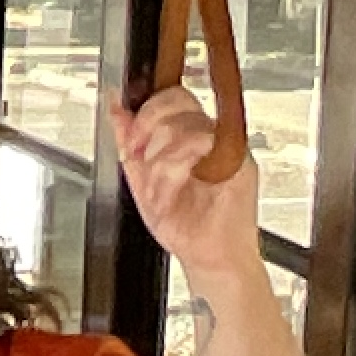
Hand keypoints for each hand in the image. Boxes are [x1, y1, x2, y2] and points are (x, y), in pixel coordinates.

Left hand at [109, 89, 266, 289]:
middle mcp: (210, 136)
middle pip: (178, 101)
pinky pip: (204, 146)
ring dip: (158, 161)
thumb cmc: (184, 225)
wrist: (210, 258)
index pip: (172, 97)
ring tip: (158, 190)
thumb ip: (128, 145)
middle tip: (137, 155)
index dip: (145, 109)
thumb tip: (115, 110)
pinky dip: (176, 170)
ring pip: (183, 127)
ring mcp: (226, 147)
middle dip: (147, 127)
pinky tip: (171, 191)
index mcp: (189, 135)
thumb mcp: (142, 182)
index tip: (127, 133)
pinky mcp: (240, 163)